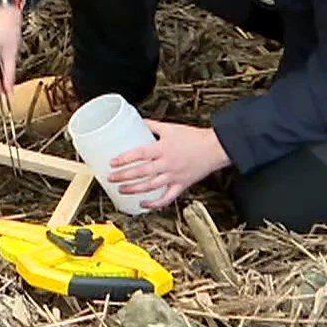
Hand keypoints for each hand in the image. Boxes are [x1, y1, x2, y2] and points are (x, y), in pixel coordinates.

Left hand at [108, 121, 231, 209]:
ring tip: (122, 190)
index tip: (112, 162)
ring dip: (134, 190)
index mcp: (163, 149)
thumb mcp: (170, 128)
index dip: (124, 159)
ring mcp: (174, 176)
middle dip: (124, 176)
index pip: (139, 154)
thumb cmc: (195, 138)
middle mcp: (167, 164)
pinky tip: (144, 204)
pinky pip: (167, 198)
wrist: (215, 148)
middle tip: (111, 178)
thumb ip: (152, 125)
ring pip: (151, 186)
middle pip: (141, 172)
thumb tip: (138, 121)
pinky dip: (155, 203)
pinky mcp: (182, 185)